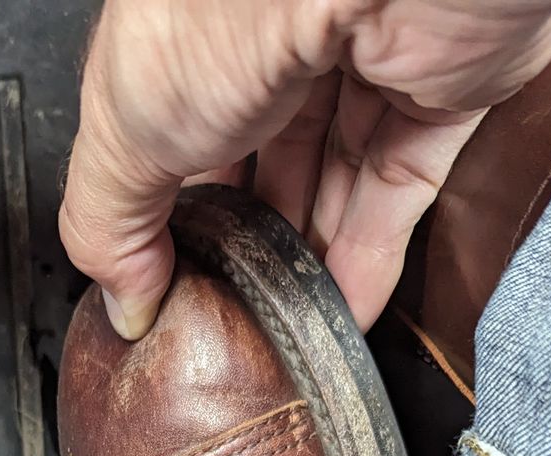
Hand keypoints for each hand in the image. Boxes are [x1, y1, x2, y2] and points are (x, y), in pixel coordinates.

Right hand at [60, 0, 550, 334]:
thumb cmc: (235, 9)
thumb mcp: (125, 129)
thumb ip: (109, 222)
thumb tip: (123, 301)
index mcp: (195, 26)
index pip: (182, 129)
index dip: (172, 208)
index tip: (166, 280)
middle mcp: (279, 31)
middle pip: (266, 156)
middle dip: (249, 241)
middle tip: (231, 310)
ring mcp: (366, 55)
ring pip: (338, 177)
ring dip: (312, 260)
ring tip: (287, 328)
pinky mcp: (441, 86)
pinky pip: (403, 186)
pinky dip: (374, 255)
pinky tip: (345, 310)